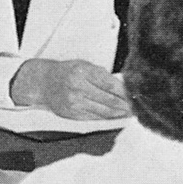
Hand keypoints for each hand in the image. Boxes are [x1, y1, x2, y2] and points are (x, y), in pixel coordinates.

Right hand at [11, 58, 131, 119]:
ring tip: (130, 113)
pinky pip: (95, 118)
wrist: (44, 83)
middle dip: (126, 105)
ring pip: (104, 111)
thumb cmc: (67, 72)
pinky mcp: (72, 114)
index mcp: (82, 72)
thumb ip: (102, 75)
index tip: (136, 94)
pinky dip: (108, 118)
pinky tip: (116, 116)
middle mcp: (77, 88)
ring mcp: (74, 103)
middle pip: (109, 100)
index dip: (125, 92)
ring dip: (119, 113)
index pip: (110, 84)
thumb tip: (123, 86)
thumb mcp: (84, 65)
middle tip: (137, 106)